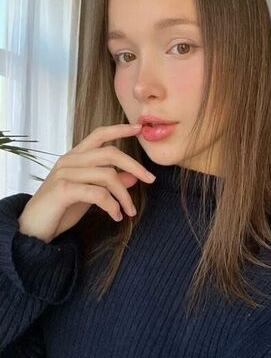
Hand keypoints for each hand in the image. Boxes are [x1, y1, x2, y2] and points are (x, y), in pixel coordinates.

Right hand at [17, 124, 154, 243]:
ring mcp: (65, 173)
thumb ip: (108, 183)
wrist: (32, 229)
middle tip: (151, 179)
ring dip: (125, 195)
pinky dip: (112, 205)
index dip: (120, 130)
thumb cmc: (61, 209)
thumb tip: (133, 177)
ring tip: (130, 211)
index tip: (139, 128)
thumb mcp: (89, 194)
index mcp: (76, 156)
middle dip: (135, 166)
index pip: (99, 134)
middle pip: (110, 153)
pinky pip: (98, 193)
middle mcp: (70, 160)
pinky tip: (116, 216)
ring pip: (108, 175)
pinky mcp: (63, 189)